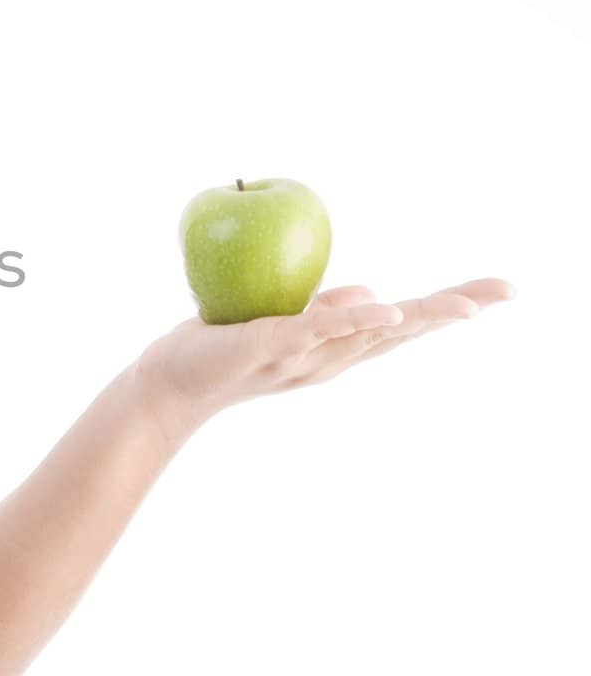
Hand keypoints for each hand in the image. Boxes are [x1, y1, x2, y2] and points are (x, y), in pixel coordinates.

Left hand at [134, 277, 516, 445]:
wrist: (169, 384)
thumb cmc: (220, 351)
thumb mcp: (283, 325)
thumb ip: (324, 311)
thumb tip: (372, 291)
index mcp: (335, 350)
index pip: (401, 326)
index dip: (449, 308)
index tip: (498, 292)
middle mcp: (328, 359)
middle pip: (402, 332)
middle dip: (454, 311)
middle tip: (506, 292)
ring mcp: (302, 355)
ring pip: (369, 333)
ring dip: (418, 316)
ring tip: (466, 304)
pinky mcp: (270, 344)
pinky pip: (315, 329)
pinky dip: (351, 318)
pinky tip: (384, 308)